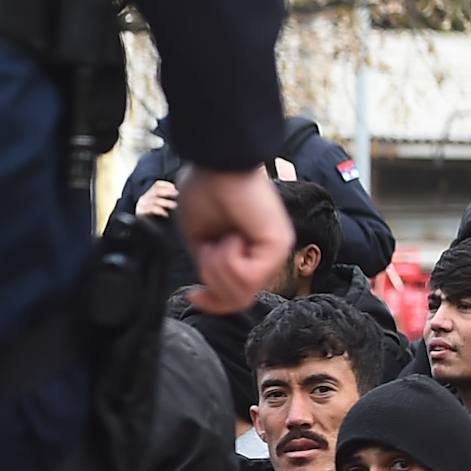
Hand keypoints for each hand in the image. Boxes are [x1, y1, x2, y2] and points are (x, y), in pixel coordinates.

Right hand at [134, 176, 180, 220]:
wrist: (146, 232)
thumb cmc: (157, 221)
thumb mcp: (161, 206)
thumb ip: (166, 199)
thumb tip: (178, 192)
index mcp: (149, 195)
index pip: (157, 185)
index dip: (167, 185)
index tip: (176, 188)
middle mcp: (144, 198)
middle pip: (157, 191)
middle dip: (169, 192)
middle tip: (177, 195)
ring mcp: (141, 205)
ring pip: (155, 200)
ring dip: (167, 202)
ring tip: (175, 206)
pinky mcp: (140, 213)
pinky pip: (151, 209)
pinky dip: (160, 211)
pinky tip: (166, 214)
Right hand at [172, 163, 289, 314]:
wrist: (219, 165)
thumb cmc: (207, 190)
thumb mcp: (199, 240)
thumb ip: (208, 267)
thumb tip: (207, 291)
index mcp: (246, 255)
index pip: (236, 298)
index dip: (212, 304)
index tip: (193, 296)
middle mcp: (264, 257)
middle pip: (235, 301)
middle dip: (212, 278)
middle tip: (211, 247)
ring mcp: (273, 253)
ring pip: (239, 292)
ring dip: (219, 265)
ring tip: (223, 237)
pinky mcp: (277, 246)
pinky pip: (246, 276)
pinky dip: (229, 257)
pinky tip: (232, 236)